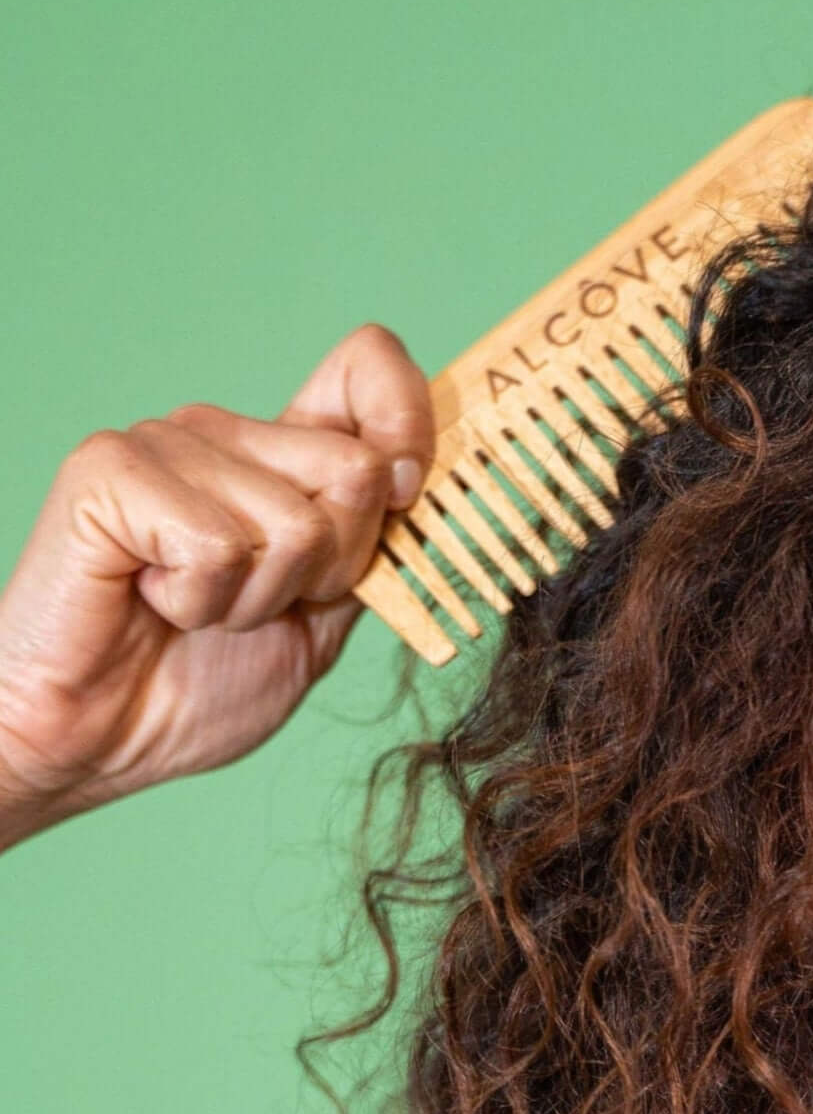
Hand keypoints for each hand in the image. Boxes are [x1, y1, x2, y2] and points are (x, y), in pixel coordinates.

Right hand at [0, 324, 433, 843]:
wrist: (97, 742)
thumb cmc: (197, 685)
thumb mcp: (322, 619)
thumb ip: (372, 547)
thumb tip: (413, 473)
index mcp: (280, 457)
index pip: (368, 370)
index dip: (408, 423)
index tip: (403, 494)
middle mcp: (223, 433)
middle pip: (355, 470)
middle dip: (326, 571)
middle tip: (252, 604)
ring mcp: (162, 444)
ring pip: (293, 521)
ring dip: (255, 600)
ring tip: (192, 610)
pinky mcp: (108, 472)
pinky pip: (217, 543)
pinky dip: (198, 601)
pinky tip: (151, 601)